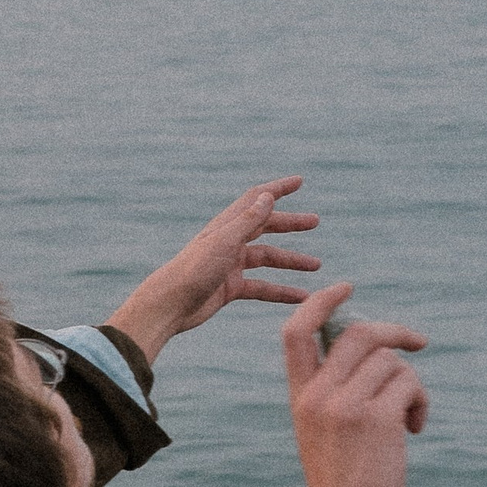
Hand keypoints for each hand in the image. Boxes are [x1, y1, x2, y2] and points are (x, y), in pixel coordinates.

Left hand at [106, 177, 323, 361]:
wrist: (169, 305)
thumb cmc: (193, 271)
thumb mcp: (225, 243)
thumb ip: (248, 221)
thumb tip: (268, 196)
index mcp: (227, 226)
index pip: (255, 200)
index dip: (277, 189)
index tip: (299, 182)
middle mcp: (229, 242)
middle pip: (265, 227)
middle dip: (290, 224)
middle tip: (315, 221)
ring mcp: (230, 265)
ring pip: (267, 258)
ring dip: (290, 260)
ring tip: (316, 265)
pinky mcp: (230, 288)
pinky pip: (262, 287)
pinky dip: (281, 291)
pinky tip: (299, 297)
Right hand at [284, 281, 430, 486]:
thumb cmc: (346, 477)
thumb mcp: (323, 429)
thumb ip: (335, 387)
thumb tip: (375, 344)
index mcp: (300, 397)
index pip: (296, 332)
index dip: (321, 302)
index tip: (347, 288)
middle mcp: (318, 396)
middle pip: (358, 333)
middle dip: (395, 331)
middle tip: (419, 343)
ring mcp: (346, 405)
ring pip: (391, 361)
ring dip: (411, 383)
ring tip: (409, 416)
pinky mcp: (377, 417)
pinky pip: (409, 383)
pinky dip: (421, 401)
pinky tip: (416, 428)